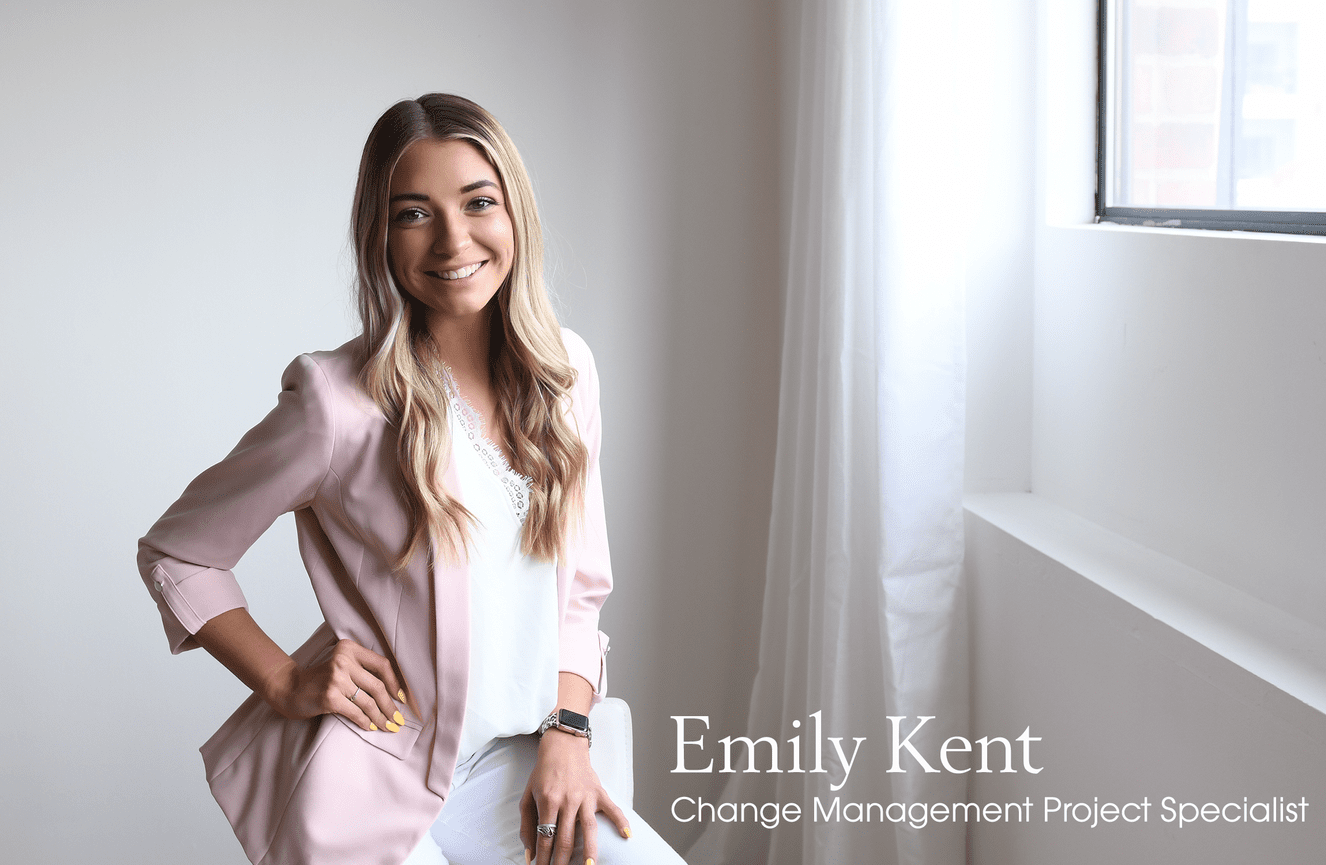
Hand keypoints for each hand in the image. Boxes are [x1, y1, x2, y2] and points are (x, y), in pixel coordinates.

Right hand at [262, 639, 406, 732]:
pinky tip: (371, 727)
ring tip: (388, 726)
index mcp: (349, 648)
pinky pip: (356, 712)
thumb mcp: (341, 665)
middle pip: (377, 686)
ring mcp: (335, 678)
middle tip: (398, 719)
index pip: (382, 664)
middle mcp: (342, 660)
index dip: (395, 683)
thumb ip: (362, 670)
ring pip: (368, 701)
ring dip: (381, 717)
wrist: (289, 688)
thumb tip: (394, 692)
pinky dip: (366, 722)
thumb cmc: (320, 680)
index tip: (402, 698)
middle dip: (390, 706)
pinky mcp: (329, 697)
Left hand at [520, 730, 629, 864]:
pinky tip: (627, 835)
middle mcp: (567, 800)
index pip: (545, 837)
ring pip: (588, 828)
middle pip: (565, 837)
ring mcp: (585, 796)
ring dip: (589, 850)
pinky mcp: (598, 792)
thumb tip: (529, 853)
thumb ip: (526, 825)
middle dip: (562, 861)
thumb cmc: (544, 773)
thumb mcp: (528, 796)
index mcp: (548, 801)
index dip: (543, 857)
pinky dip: (621, 821)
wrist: (562, 747)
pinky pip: (612, 808)